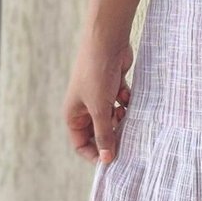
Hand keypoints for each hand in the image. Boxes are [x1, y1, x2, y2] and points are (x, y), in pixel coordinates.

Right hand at [63, 28, 133, 166]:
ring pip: (113, 118)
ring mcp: (99, 97)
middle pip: (100, 132)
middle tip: (126, 137)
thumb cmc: (96, 74)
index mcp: (74, 115)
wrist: (107, 41)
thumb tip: (107, 160)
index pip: (82, 144)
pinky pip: (122, 103)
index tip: (113, 160)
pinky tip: (128, 96)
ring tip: (125, 112)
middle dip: (112, 135)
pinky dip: (127, 103)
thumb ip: (104, 134)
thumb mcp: (99, 108)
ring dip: (121, 119)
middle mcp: (85, 108)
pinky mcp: (113, 87)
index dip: (96, 153)